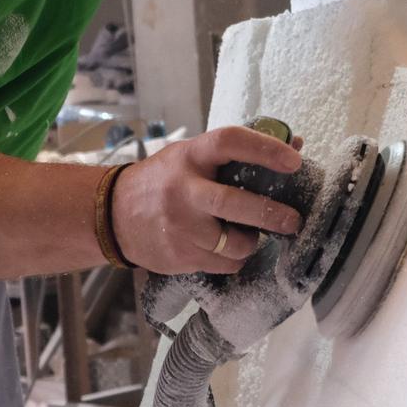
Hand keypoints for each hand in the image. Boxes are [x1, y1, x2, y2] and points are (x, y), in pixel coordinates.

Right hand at [110, 126, 305, 275]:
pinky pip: (224, 264)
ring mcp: (180, 226)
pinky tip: (221, 247)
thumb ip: (236, 153)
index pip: (230, 142)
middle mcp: (183, 190)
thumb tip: (294, 144)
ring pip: (235, 244)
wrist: (112, 215)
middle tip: (292, 220)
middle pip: (236, 204)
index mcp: (190, 157)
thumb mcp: (191, 157)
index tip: (293, 160)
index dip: (265, 149)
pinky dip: (232, 258)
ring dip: (249, 242)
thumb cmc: (163, 181)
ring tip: (244, 235)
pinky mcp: (179, 256)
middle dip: (272, 214)